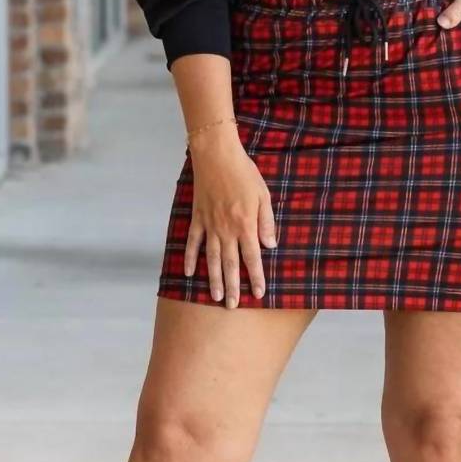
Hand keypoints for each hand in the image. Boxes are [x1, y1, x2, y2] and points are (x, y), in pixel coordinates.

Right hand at [184, 128, 276, 307]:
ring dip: (213, 279)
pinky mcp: (198, 218)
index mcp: (245, 224)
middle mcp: (226, 229)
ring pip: (211, 258)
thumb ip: (266, 222)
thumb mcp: (263, 196)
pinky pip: (193, 242)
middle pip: (230, 264)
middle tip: (234, 306)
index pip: (252, 257)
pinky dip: (190, 258)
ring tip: (216, 297)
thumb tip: (270, 246)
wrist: (216, 155)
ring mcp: (209, 225)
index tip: (258, 294)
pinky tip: (190, 273)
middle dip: (233, 287)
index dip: (255, 277)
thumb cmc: (244, 173)